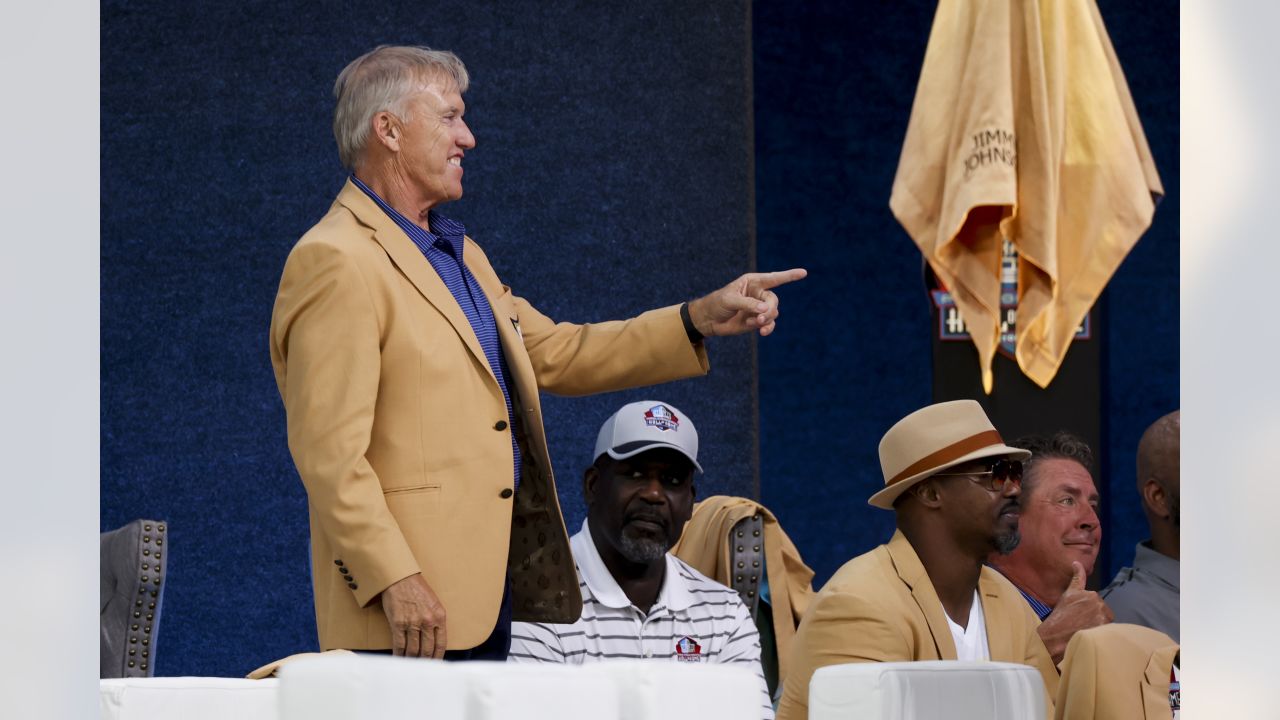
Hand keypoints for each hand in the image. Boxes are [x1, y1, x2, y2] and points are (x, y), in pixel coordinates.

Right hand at [380, 573, 447, 658]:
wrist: (400, 578)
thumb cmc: (417, 589)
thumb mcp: (434, 603)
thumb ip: (436, 620)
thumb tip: (434, 640)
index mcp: (439, 616)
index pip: (441, 644)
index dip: (438, 657)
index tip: (435, 665)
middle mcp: (427, 621)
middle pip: (427, 650)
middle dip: (424, 662)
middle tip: (422, 669)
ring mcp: (412, 623)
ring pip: (413, 650)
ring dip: (411, 660)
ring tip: (410, 666)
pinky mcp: (398, 623)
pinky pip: (399, 645)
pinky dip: (399, 655)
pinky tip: (399, 659)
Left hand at [686, 268, 807, 337]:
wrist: (709, 320)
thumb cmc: (717, 303)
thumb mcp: (730, 300)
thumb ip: (748, 303)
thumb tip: (764, 309)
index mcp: (753, 282)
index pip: (774, 278)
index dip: (789, 275)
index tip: (803, 273)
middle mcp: (758, 293)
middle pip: (774, 300)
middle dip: (770, 310)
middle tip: (760, 318)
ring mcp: (758, 308)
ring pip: (773, 313)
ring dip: (766, 319)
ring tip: (754, 323)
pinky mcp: (757, 321)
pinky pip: (769, 324)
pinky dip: (767, 328)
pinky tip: (761, 332)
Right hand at [1036, 561, 1113, 663]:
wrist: (1056, 635)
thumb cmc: (1060, 614)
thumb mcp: (1068, 594)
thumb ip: (1077, 578)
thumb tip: (1077, 562)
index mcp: (1091, 594)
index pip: (1096, 602)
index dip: (1088, 610)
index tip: (1079, 615)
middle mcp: (1098, 603)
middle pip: (1102, 611)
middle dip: (1094, 617)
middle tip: (1081, 624)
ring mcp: (1102, 615)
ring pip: (1105, 620)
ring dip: (1099, 624)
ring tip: (1085, 630)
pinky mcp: (1103, 628)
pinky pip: (1107, 630)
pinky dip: (1102, 633)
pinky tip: (1092, 635)